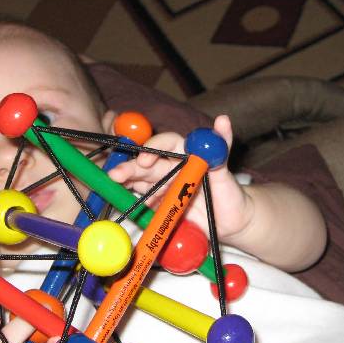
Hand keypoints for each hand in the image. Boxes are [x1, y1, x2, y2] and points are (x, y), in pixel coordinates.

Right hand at [107, 115, 251, 243]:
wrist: (232, 222)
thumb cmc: (231, 193)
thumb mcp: (226, 172)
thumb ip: (221, 148)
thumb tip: (223, 119)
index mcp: (184, 153)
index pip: (165, 144)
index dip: (153, 148)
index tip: (146, 159)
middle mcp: (170, 168)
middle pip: (146, 164)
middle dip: (129, 168)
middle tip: (115, 174)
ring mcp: (163, 187)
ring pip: (139, 182)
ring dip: (124, 183)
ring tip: (111, 185)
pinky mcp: (160, 206)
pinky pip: (143, 203)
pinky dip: (131, 202)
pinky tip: (122, 203)